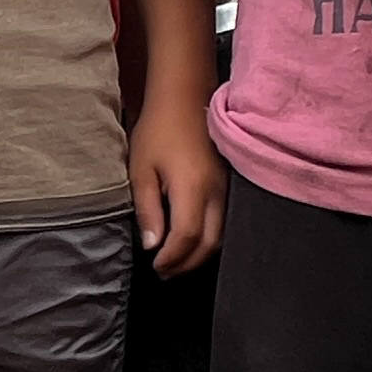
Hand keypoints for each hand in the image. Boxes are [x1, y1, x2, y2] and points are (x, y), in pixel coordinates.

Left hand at [132, 95, 226, 276]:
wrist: (186, 98)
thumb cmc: (158, 131)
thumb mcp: (142, 169)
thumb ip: (148, 209)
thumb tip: (152, 245)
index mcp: (193, 188)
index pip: (188, 238)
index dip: (172, 259)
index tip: (155, 266)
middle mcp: (216, 193)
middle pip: (210, 244)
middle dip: (187, 264)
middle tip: (164, 272)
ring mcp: (227, 190)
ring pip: (221, 237)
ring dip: (199, 255)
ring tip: (175, 261)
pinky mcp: (230, 186)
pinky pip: (225, 223)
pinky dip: (209, 240)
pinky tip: (191, 241)